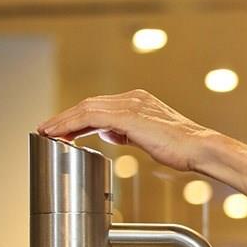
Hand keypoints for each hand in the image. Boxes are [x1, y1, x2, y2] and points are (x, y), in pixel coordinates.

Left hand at [37, 89, 208, 171]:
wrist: (199, 148)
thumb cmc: (182, 148)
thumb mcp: (149, 138)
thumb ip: (128, 133)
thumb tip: (110, 133)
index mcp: (139, 101)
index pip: (100, 105)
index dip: (78, 117)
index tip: (63, 129)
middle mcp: (133, 98)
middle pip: (89, 104)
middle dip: (65, 117)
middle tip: (47, 130)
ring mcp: (131, 105)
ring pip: (86, 108)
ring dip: (63, 121)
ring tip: (47, 132)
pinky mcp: (128, 116)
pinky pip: (90, 117)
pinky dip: (72, 125)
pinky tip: (60, 135)